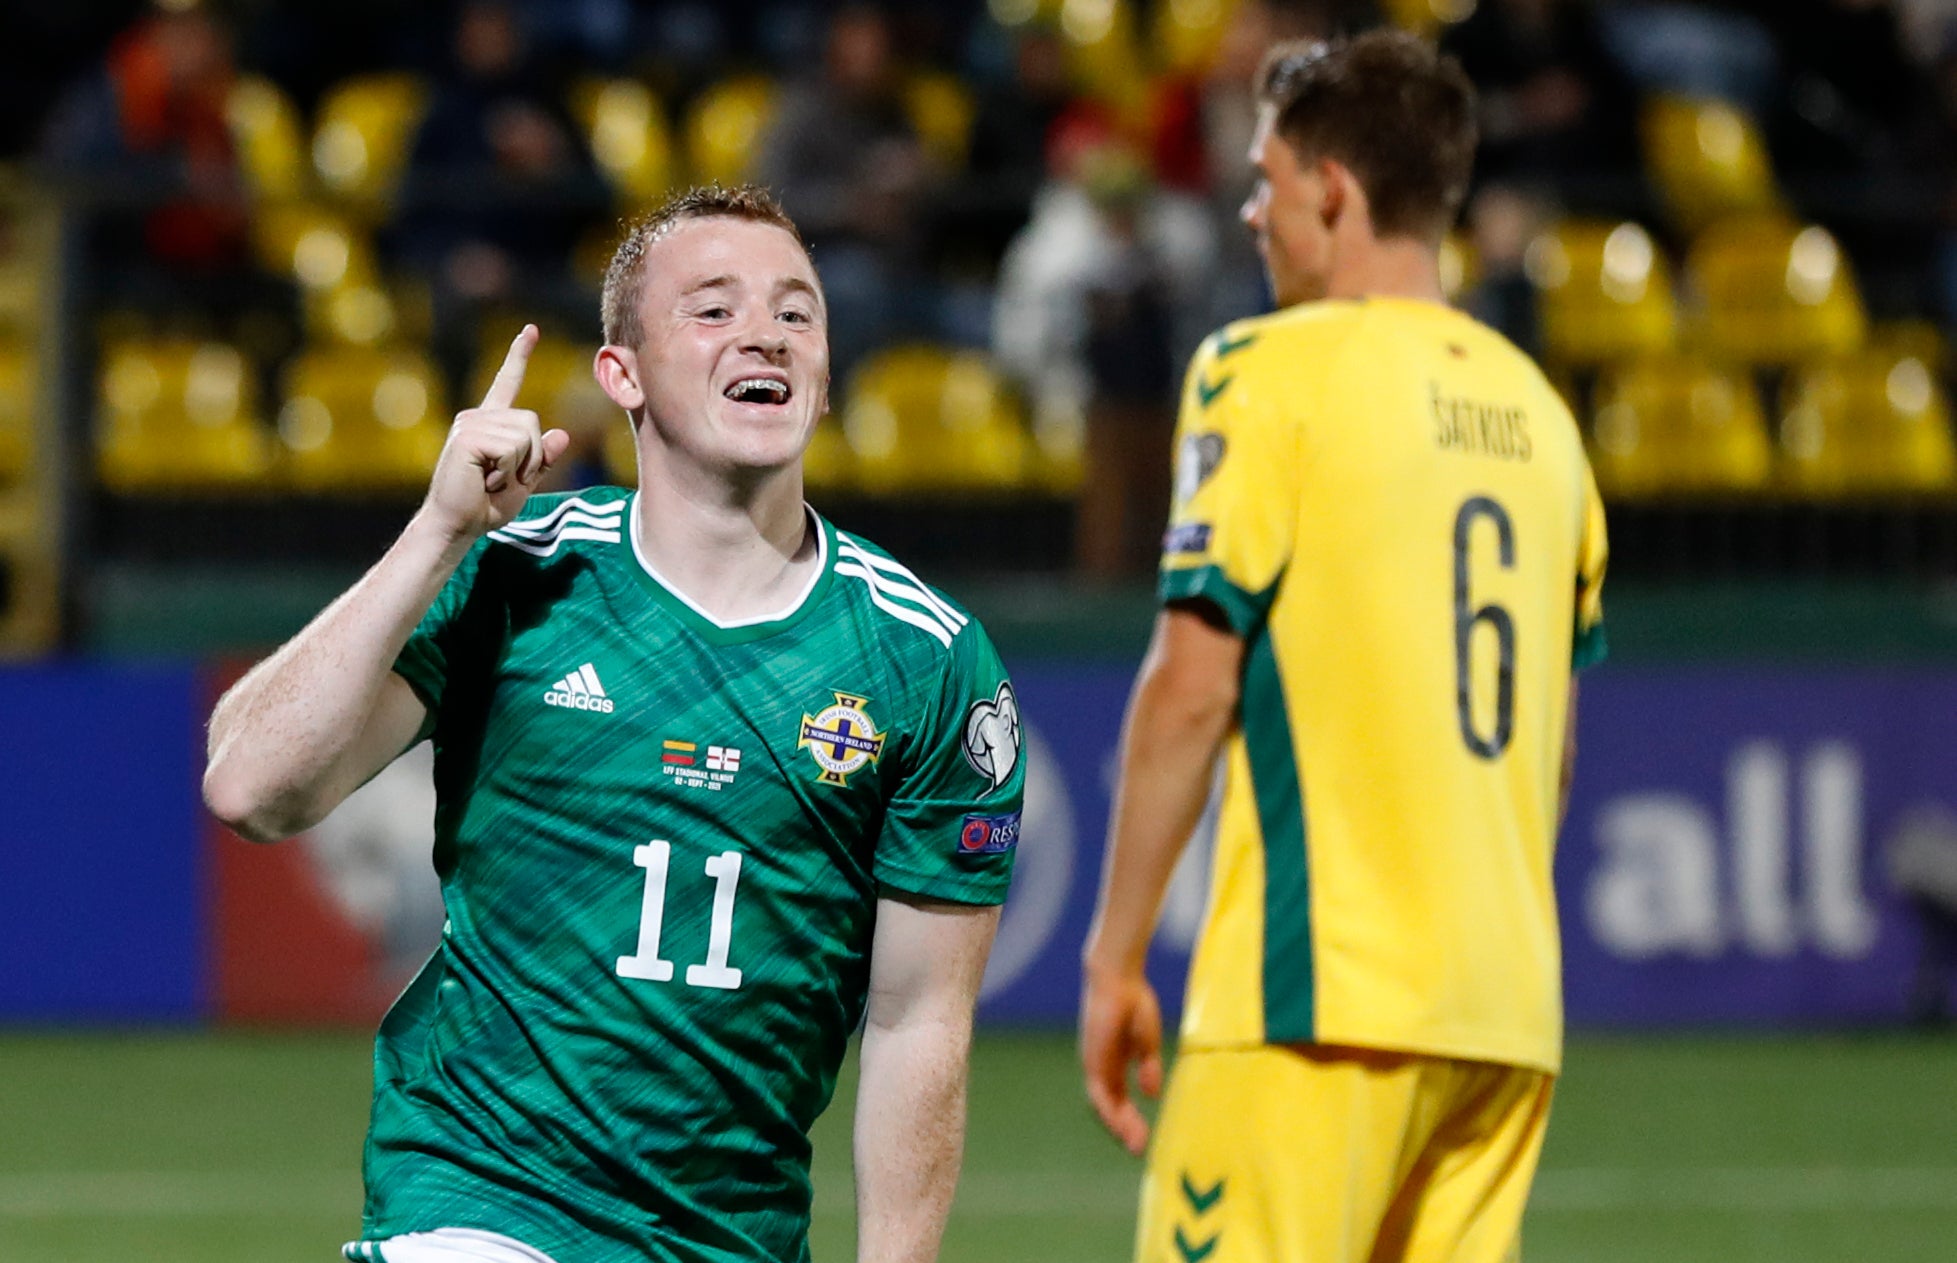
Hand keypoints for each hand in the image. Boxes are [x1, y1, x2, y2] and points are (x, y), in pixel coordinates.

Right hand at [421, 325, 570, 539]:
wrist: (456, 525)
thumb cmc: (485, 506)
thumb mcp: (524, 482)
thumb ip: (542, 458)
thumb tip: (562, 434)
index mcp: (489, 423)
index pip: (506, 382)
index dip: (519, 355)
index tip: (531, 329)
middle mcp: (477, 417)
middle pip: (531, 420)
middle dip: (531, 456)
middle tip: (503, 479)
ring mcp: (470, 424)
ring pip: (525, 435)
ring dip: (520, 466)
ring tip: (492, 480)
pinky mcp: (467, 437)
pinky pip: (513, 447)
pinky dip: (509, 470)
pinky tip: (486, 479)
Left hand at [1079, 964, 1163, 1156]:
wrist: (1118, 978)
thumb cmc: (1134, 1002)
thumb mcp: (1146, 1041)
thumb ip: (1147, 1067)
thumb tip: (1150, 1095)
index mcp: (1115, 1063)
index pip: (1119, 1100)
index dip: (1130, 1120)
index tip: (1145, 1139)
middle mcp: (1102, 1068)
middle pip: (1110, 1107)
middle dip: (1125, 1130)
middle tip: (1140, 1150)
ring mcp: (1095, 1064)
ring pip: (1103, 1105)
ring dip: (1119, 1127)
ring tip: (1136, 1146)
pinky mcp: (1094, 1059)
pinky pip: (1101, 1092)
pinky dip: (1111, 1111)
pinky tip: (1124, 1125)